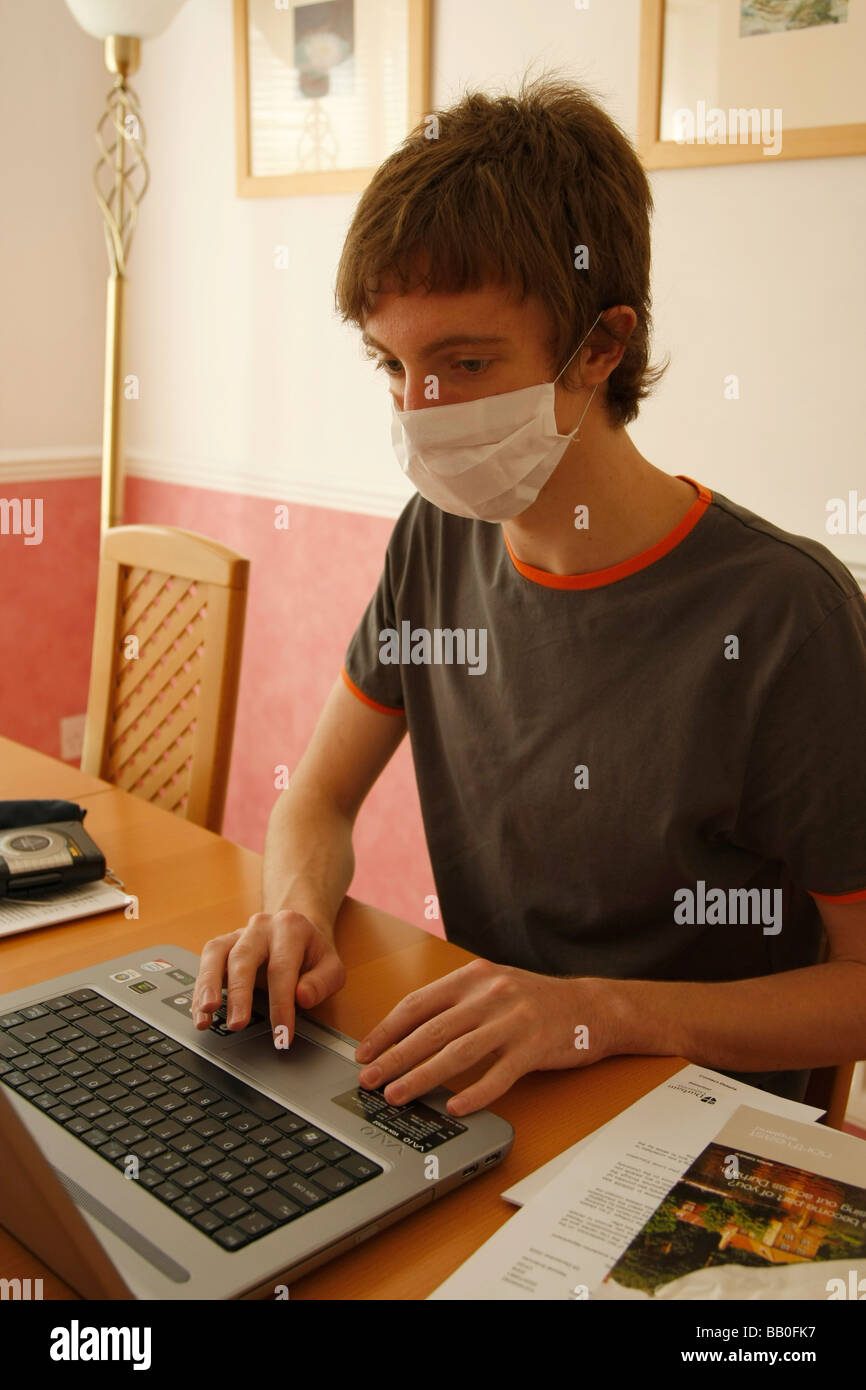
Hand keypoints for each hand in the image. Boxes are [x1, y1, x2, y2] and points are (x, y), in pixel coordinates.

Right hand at [193, 909, 345, 1044]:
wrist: (297, 929)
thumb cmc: (312, 954)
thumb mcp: (332, 967)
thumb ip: (322, 983)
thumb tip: (301, 997)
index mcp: (291, 928)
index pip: (282, 968)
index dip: (281, 1003)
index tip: (281, 1033)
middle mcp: (261, 927)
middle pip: (243, 957)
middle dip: (239, 994)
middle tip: (237, 1024)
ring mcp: (238, 934)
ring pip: (216, 954)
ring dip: (208, 985)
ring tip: (206, 1013)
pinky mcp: (222, 946)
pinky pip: (205, 963)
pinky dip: (199, 990)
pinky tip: (200, 1013)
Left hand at [354, 958, 616, 1114]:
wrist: (591, 1005)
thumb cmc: (534, 1000)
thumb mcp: (491, 987)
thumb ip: (454, 1003)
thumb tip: (406, 1033)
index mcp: (473, 978)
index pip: (417, 1004)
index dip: (386, 1030)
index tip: (365, 1052)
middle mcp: (490, 995)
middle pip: (431, 1031)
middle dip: (394, 1058)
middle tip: (369, 1079)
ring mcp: (514, 1021)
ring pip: (457, 1053)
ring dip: (422, 1077)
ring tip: (398, 1095)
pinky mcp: (535, 1047)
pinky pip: (498, 1076)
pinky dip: (474, 1094)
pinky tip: (454, 1108)